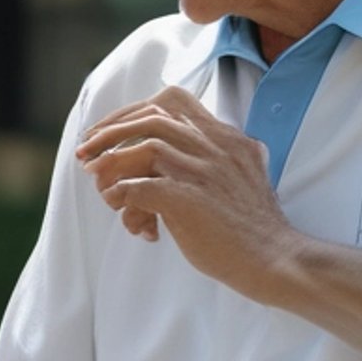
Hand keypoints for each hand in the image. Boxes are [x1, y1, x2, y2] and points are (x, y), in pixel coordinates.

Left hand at [75, 86, 300, 296]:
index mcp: (226, 138)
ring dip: (114, 169)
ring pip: (142, 150)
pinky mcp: (190, 200)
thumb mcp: (239, 177)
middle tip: (86, 154)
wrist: (275, 259)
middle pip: (150, 118)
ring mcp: (203, 171)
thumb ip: (211, 159)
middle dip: (110, 133)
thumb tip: (159, 160)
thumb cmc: (250, 228)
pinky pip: (139, 187)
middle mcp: (215, 147)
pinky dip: (124, 198)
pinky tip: (127, 216)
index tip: (108, 130)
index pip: (171, 101)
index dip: (132, 112)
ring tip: (104, 193)